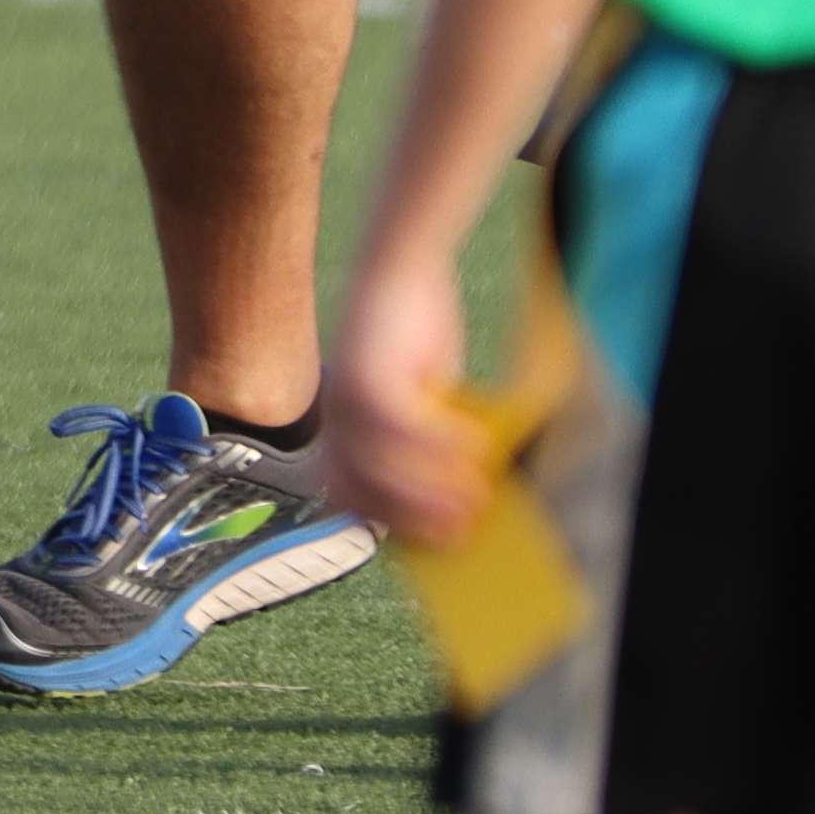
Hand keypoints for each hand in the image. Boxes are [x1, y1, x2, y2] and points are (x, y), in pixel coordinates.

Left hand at [322, 248, 486, 545]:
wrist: (398, 268)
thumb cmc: (414, 334)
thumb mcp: (423, 396)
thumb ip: (429, 439)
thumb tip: (461, 494)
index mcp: (341, 429)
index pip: (351, 497)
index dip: (392, 526)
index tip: (433, 545)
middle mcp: (334, 420)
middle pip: (363, 494)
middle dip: (414, 521)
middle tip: (464, 534)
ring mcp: (346, 400)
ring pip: (385, 470)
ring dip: (434, 492)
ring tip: (479, 499)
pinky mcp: (368, 376)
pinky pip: (407, 429)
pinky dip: (444, 445)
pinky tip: (477, 445)